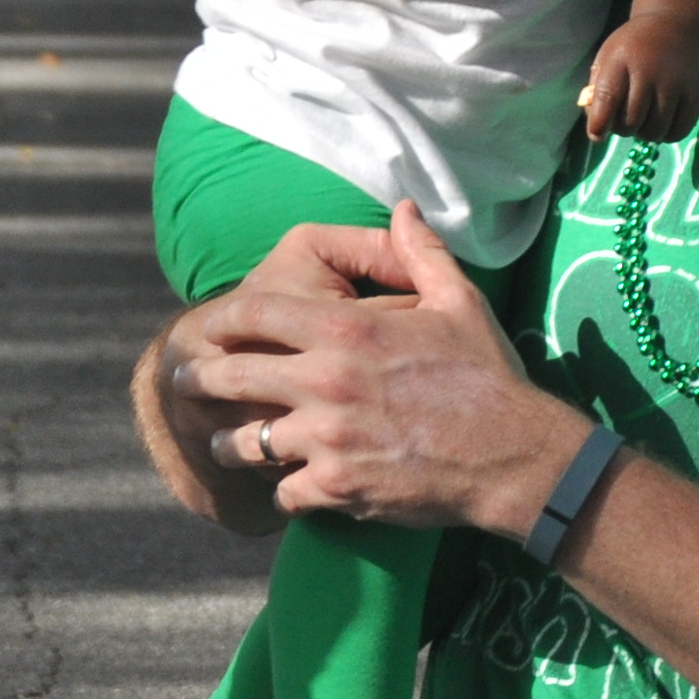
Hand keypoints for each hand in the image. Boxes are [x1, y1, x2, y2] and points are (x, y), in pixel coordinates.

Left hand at [174, 203, 592, 532]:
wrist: (513, 456)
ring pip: (247, 443)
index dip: (223, 318)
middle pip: (233, 375)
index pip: (255, 313)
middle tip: (185, 382)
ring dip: (232, 444)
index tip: (206, 328)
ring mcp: (326, 439)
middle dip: (201, 378)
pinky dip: (284, 489)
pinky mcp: (336, 488)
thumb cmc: (487, 376)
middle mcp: (324, 382)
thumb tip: (403, 207)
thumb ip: (420, 252)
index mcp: (345, 329)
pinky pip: (285, 490)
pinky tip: (286, 485)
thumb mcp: (458, 302)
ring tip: (225, 445)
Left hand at [581, 13, 698, 140]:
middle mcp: (651, 71)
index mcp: (622, 59)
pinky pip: (678, 132)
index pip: (608, 96)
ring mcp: (677, 84)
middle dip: (623, 128)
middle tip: (625, 120)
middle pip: (632, 120)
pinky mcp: (697, 96)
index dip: (600, 121)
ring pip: (655, 130)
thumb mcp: (608, 57)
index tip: (596, 134)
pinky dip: (666, 135)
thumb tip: (597, 130)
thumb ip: (597, 91)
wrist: (677, 27)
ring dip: (644, 133)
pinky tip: (662, 122)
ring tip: (644, 120)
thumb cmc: (635, 48)